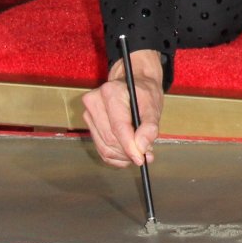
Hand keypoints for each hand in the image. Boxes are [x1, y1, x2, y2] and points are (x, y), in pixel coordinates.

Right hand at [79, 50, 162, 167]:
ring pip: (104, 147)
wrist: (133, 83)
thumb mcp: (153, 105)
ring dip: (123, 155)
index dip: (130, 146)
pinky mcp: (89, 124)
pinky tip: (128, 153)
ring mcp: (88, 113)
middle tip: (146, 154)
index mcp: (111, 92)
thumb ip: (150, 127)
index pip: (118, 127)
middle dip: (129, 151)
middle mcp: (94, 101)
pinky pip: (101, 149)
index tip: (141, 159)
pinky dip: (116, 156)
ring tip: (139, 150)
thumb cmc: (144, 93)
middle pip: (110, 139)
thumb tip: (142, 147)